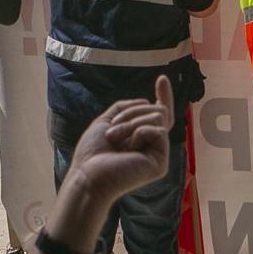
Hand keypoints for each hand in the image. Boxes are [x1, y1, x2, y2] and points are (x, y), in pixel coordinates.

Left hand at [59, 76, 172, 211]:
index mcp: (140, 138)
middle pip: (158, 111)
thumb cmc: (93, 153)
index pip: (159, 115)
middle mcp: (152, 145)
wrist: (88, 175)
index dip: (164, 96)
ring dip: (130, 123)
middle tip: (111, 130)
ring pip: (157, 117)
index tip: (162, 78)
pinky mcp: (161, 163)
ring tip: (114, 139)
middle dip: (132, 112)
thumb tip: (148, 101)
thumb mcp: (107, 120)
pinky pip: (158, 130)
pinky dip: (139, 132)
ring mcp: (158, 154)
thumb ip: (126, 108)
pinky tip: (128, 147)